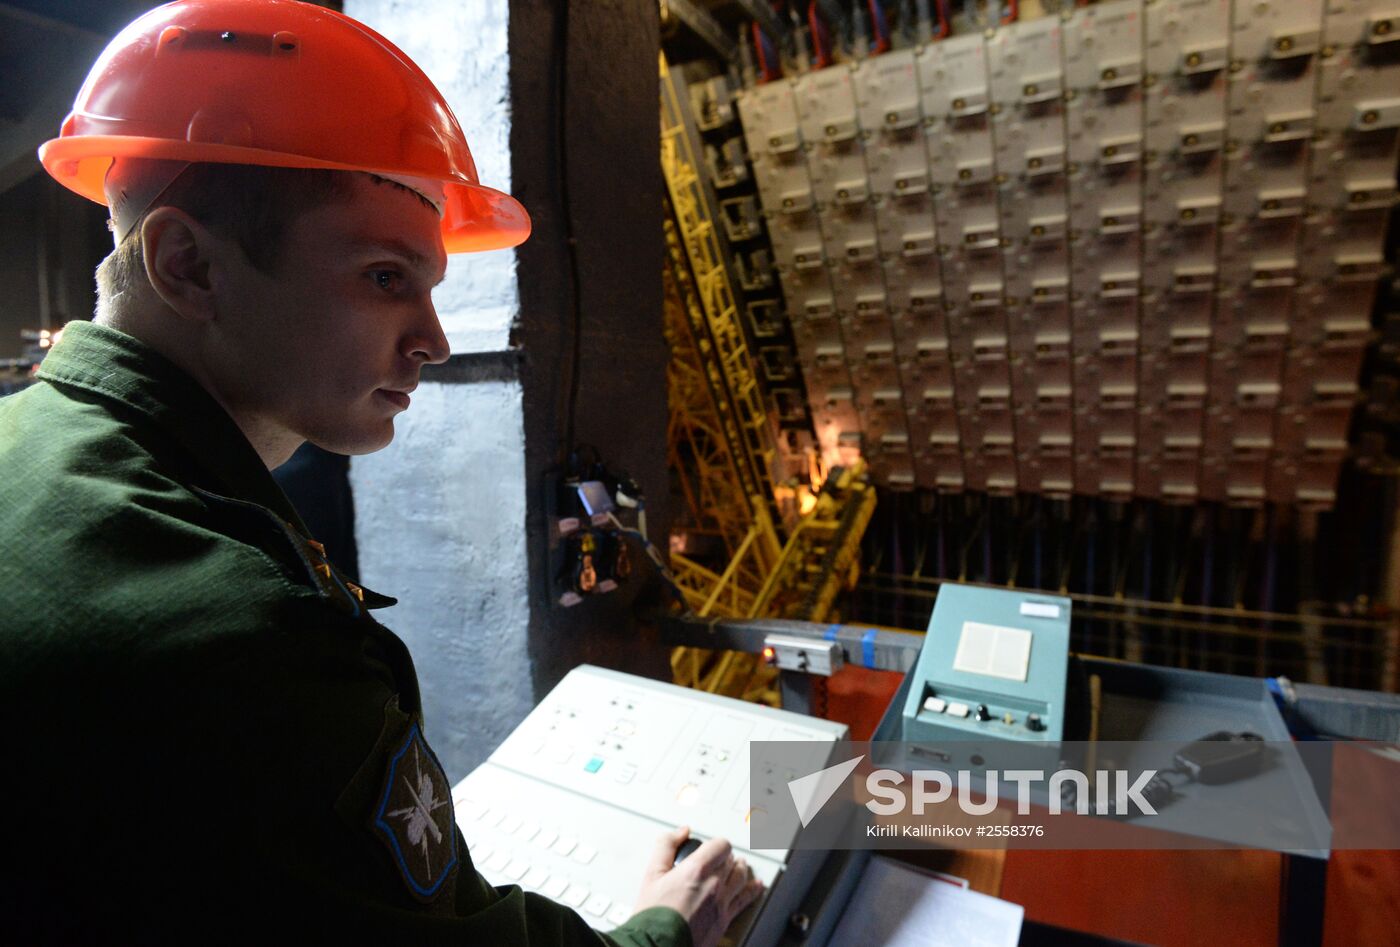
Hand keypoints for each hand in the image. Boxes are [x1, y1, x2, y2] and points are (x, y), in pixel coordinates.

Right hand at [630, 826, 763, 946]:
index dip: (716, 844)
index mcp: (697, 870)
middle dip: (725, 857)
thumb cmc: (652, 915)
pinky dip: (753, 890)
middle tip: (720, 858)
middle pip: (730, 862)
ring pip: (741, 879)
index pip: (721, 845)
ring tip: (740, 865)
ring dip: (740, 869)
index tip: (710, 847)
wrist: (658, 946)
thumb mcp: (652, 874)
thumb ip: (666, 846)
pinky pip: (745, 901)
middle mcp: (714, 885)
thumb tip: (681, 831)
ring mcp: (721, 904)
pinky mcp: (724, 921)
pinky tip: (757, 886)